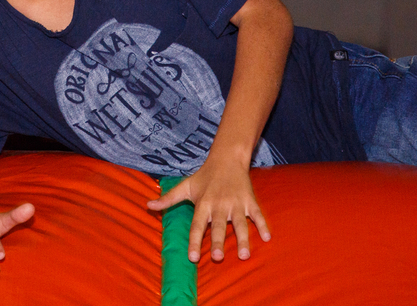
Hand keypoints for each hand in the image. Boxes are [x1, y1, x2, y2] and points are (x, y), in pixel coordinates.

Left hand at [147, 158, 269, 262]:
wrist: (227, 158)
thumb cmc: (204, 176)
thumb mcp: (185, 186)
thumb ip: (168, 199)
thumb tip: (148, 206)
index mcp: (203, 203)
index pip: (196, 226)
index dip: (193, 241)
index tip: (192, 258)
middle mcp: (219, 205)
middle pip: (218, 226)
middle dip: (217, 241)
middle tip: (217, 257)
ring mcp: (236, 203)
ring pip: (240, 224)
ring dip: (242, 239)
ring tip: (244, 255)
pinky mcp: (250, 200)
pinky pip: (258, 215)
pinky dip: (263, 225)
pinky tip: (268, 238)